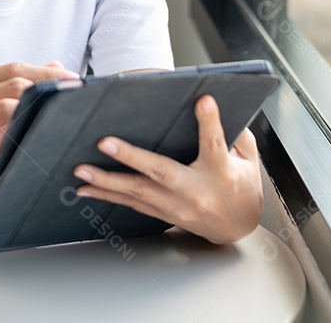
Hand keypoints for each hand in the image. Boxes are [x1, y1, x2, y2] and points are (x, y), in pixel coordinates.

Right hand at [0, 60, 77, 206]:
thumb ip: (21, 84)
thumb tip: (55, 64)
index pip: (11, 69)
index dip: (43, 72)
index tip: (70, 78)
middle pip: (9, 86)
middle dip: (42, 90)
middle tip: (66, 98)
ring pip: (0, 110)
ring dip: (27, 114)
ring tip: (46, 120)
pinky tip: (0, 149)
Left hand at [72, 95, 262, 243]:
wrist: (238, 229)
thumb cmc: (243, 188)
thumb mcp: (248, 159)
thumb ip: (234, 134)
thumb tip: (213, 105)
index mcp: (222, 172)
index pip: (215, 144)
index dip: (210, 122)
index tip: (203, 101)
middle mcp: (196, 191)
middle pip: (161, 172)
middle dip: (130, 157)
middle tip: (105, 143)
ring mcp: (178, 206)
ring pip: (138, 192)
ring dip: (107, 181)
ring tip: (82, 170)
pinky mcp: (165, 214)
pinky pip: (133, 205)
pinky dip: (108, 196)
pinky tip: (87, 190)